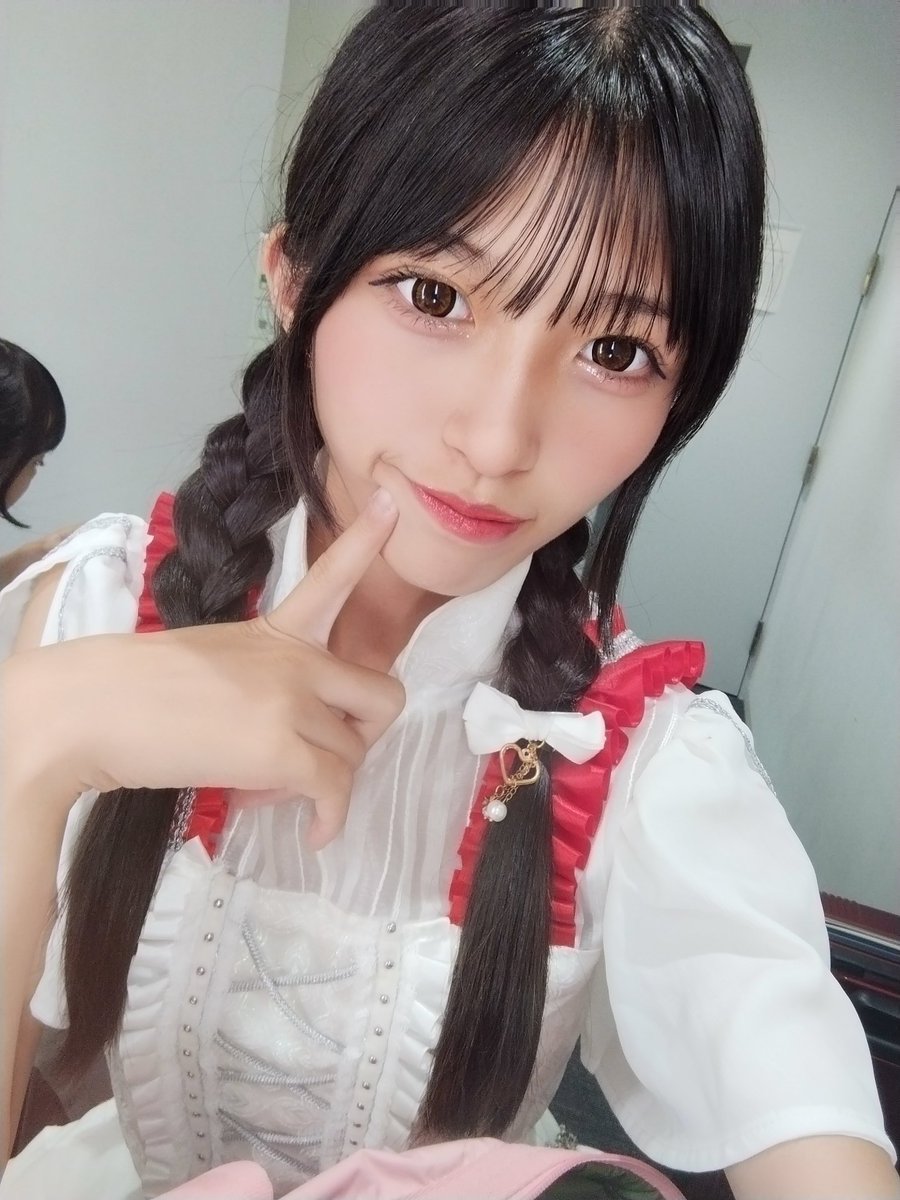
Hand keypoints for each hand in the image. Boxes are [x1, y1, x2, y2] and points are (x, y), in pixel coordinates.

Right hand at [3, 490, 404, 847]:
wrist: (89, 709)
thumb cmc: (133, 690)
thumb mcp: (214, 664)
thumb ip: (263, 687)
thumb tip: (285, 750)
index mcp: (276, 630)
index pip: (331, 577)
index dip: (366, 541)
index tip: (390, 503)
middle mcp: (296, 659)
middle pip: (383, 695)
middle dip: (365, 736)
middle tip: (325, 755)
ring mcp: (292, 700)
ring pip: (353, 755)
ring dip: (322, 784)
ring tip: (271, 792)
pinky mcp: (281, 748)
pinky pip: (335, 790)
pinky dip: (328, 818)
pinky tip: (312, 832)